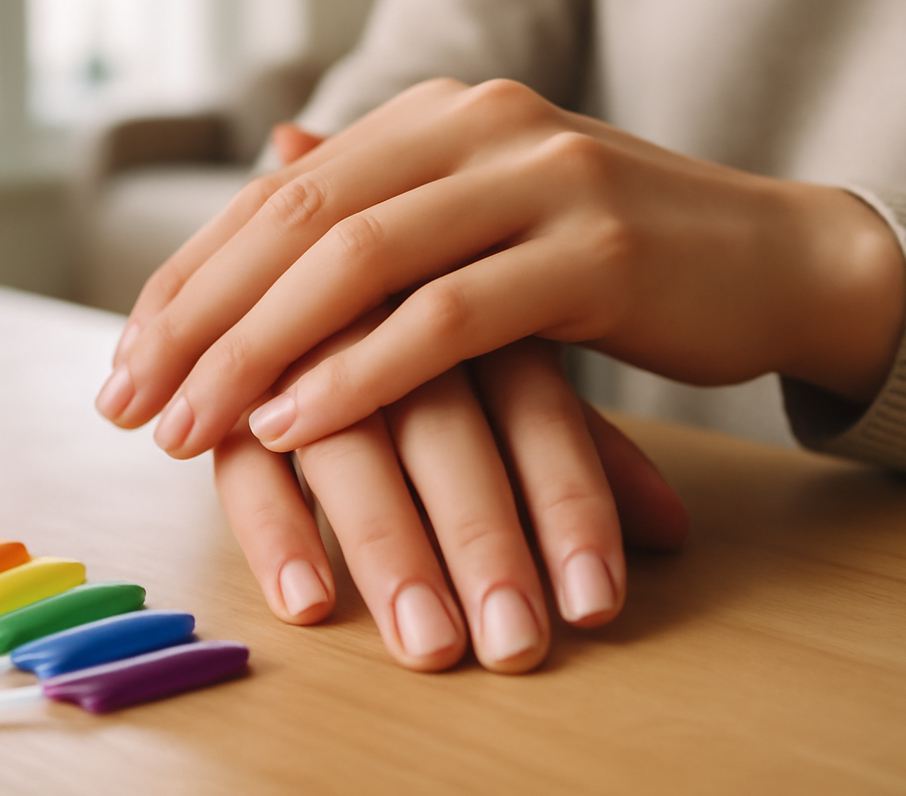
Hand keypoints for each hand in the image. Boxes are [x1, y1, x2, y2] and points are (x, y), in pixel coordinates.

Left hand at [97, 79, 905, 459]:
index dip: (192, 275)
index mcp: (442, 113)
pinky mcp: (593, 253)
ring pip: (360, 260)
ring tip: (189, 427)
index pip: (282, 189)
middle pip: (300, 215)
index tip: (126, 359)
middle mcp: (480, 123)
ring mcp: (541, 179)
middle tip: (130, 401)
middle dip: (201, 315)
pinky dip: (359, 371)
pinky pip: (448, 316)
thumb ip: (389, 198)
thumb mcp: (490, 212)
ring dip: (259, 349)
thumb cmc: (616, 258)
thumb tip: (275, 157)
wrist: (776, 258)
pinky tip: (292, 424)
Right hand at [214, 319, 686, 672]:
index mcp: (473, 297)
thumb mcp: (515, 378)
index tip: (595, 603)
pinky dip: (277, 531)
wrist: (310, 260)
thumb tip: (674, 529)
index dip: (568, 503)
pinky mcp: (231, 396)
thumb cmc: (438, 340)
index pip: (534, 402)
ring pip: (345, 443)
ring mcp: (302, 349)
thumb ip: (583, 448)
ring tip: (432, 645)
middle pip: (443, 425)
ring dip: (389, 547)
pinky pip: (245, 462)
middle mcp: (388, 317)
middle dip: (483, 539)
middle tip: (517, 642)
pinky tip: (308, 603)